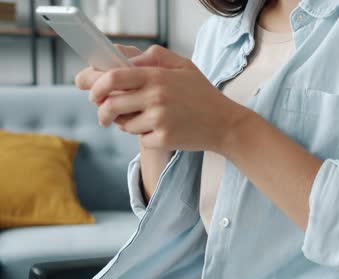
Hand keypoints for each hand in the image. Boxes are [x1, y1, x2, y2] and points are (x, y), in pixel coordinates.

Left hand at [78, 45, 246, 152]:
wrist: (225, 124)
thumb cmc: (202, 94)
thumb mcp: (184, 66)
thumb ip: (154, 57)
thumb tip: (124, 58)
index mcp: (157, 76)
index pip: (113, 77)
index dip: (95, 84)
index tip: (91, 91)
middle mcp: (156, 97)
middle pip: (111, 104)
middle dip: (101, 112)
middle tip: (104, 115)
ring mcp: (160, 119)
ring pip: (125, 125)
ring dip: (127, 125)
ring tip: (143, 121)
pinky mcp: (164, 138)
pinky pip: (141, 140)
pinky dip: (146, 137)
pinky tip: (161, 131)